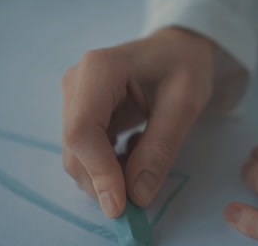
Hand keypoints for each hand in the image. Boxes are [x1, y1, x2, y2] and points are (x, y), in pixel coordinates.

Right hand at [61, 28, 216, 217]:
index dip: (98, 172)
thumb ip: (160, 150)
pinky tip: (134, 154)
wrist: (175, 50)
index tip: (121, 207)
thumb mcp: (183, 105)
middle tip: (140, 198)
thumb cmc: (183, 66)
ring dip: (105, 176)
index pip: (83, 130)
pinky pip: (85, 151)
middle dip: (102, 181)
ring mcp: (74, 97)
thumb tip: (138, 197)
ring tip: (143, 168)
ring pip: (76, 154)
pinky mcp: (79, 111)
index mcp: (99, 70)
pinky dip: (107, 166)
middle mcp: (76, 83)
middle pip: (74, 147)